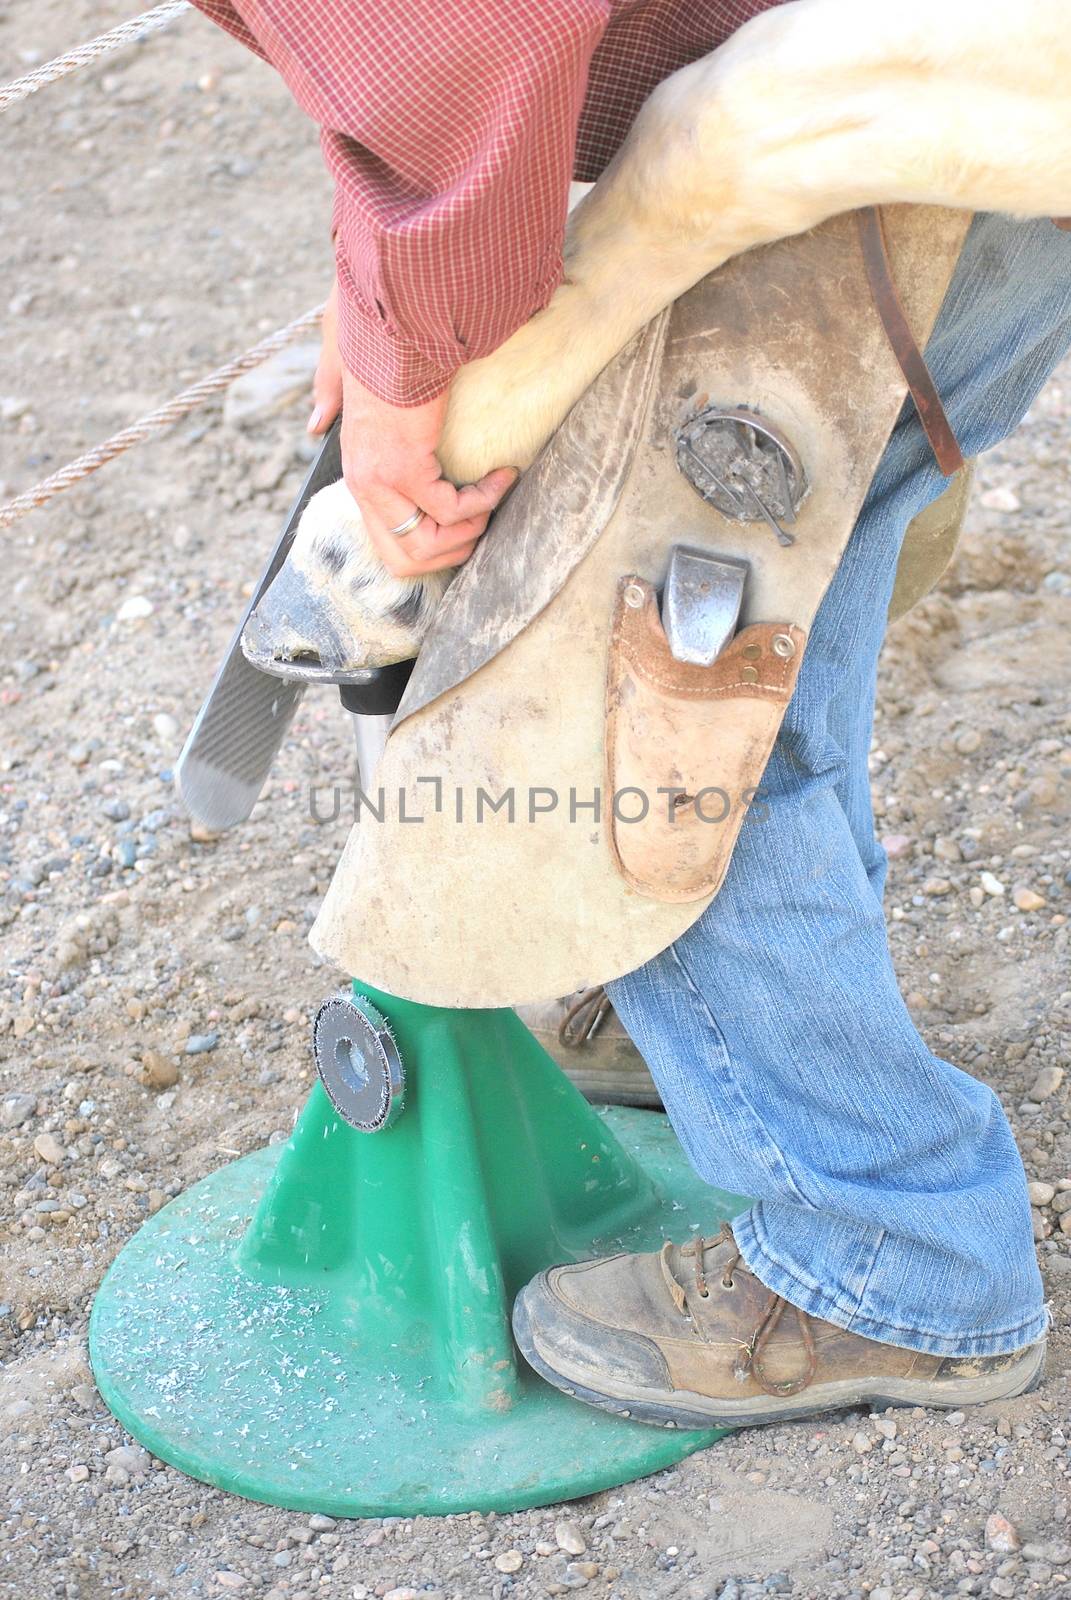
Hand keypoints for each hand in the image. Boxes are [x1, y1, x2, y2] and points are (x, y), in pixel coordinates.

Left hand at [308, 279, 516, 577]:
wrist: (395, 326)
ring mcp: (382, 480)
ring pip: (429, 544)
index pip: (387, 547)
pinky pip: (450, 509)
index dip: (430, 551)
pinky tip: (502, 474)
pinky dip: (483, 499)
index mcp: (359, 477)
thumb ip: (333, 402)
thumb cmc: (384, 351)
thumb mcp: (356, 389)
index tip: (463, 524)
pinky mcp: (405, 465)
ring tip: (493, 496)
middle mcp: (364, 486)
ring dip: (471, 529)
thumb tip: (314, 421)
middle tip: (483, 520)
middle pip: (406, 561)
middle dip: (454, 552)